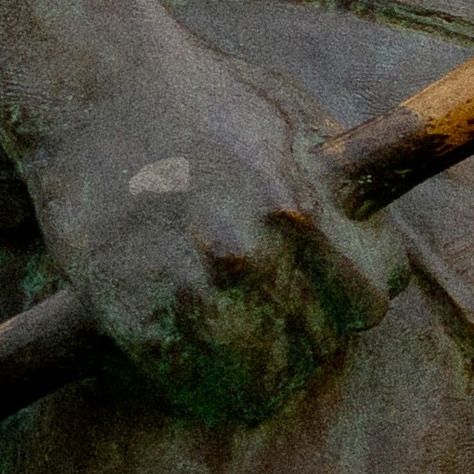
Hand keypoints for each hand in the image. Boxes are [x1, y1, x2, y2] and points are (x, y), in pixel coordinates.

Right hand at [23, 17, 403, 427]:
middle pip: (320, 343)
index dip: (353, 294)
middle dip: (304, 331)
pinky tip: (190, 355)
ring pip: (263, 382)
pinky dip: (198, 382)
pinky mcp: (137, 318)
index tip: (331, 291)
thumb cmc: (201, 96)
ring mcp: (196, 291)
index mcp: (307, 210)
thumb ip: (340, 186)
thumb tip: (377, 242)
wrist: (96, 88)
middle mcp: (258, 256)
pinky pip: (192, 386)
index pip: (372, 297)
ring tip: (238, 345)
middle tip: (274, 314)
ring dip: (257, 370)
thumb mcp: (295, 121)